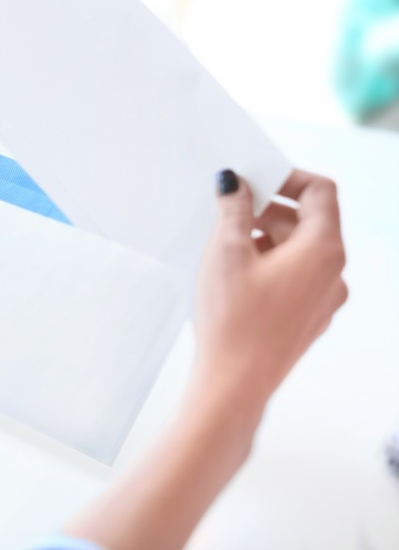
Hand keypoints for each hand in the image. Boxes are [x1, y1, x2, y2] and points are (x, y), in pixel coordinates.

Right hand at [192, 169, 347, 420]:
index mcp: (323, 250)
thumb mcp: (227, 251)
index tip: (254, 179)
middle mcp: (334, 273)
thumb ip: (235, 209)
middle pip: (308, 221)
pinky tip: (234, 279)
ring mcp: (324, 299)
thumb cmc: (234, 321)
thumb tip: (236, 184)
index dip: (287, 177)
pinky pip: (295, 277)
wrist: (235, 383)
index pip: (321, 191)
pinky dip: (268, 266)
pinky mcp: (308, 317)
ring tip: (226, 252)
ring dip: (266, 240)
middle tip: (229, 214)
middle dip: (269, 211)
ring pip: (300, 251)